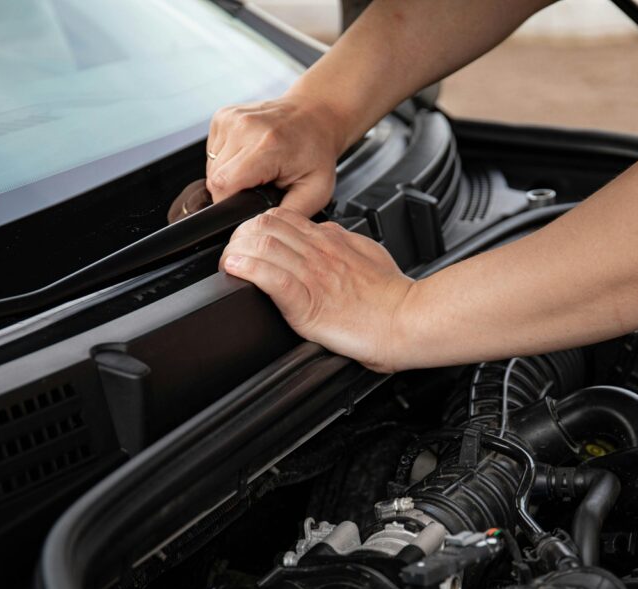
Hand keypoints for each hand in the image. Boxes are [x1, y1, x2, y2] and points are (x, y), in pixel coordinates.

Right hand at [206, 94, 346, 216]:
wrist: (315, 115)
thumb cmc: (316, 151)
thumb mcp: (316, 191)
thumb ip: (289, 214)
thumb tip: (264, 229)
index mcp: (267, 145)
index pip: (223, 184)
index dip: (230, 203)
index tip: (247, 204)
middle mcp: (245, 127)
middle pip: (214, 178)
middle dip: (233, 190)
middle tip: (260, 185)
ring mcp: (231, 118)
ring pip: (211, 165)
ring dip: (230, 175)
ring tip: (258, 168)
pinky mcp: (223, 116)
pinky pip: (212, 151)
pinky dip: (228, 160)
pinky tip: (249, 155)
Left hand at [220, 208, 414, 372]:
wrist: (407, 321)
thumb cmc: (393, 296)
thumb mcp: (368, 254)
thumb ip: (343, 243)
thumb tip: (326, 234)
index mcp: (331, 241)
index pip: (282, 217)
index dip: (256, 226)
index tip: (247, 241)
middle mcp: (319, 252)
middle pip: (265, 225)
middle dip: (240, 236)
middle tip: (233, 253)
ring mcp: (313, 275)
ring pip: (263, 244)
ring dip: (238, 252)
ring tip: (229, 263)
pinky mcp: (309, 302)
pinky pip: (272, 277)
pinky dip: (248, 270)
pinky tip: (237, 271)